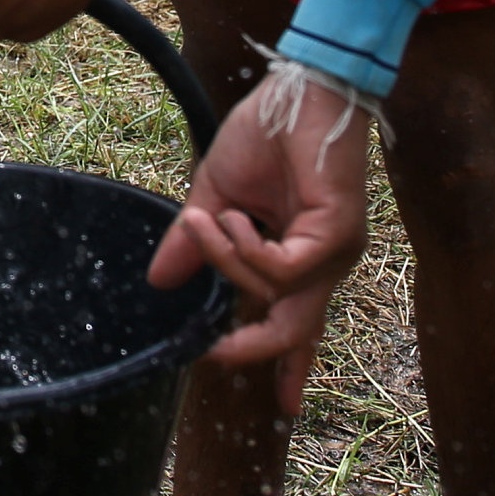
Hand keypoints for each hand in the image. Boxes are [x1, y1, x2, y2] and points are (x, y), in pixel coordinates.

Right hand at [151, 70, 371, 414]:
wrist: (298, 87)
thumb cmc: (266, 133)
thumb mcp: (215, 197)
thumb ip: (194, 243)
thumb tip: (158, 282)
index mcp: (303, 255)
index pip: (300, 320)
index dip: (293, 363)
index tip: (286, 407)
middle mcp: (326, 260)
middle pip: (297, 328)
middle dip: (258, 348)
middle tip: (217, 354)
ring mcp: (336, 249)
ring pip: (277, 295)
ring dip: (228, 263)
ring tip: (205, 220)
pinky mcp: (336, 232)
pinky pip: (282, 269)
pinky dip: (246, 249)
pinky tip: (232, 216)